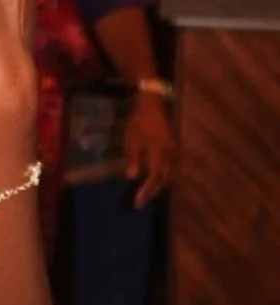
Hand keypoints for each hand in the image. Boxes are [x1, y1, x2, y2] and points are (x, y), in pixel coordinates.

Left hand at [123, 91, 173, 207]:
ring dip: (157, 184)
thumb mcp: (131, 138)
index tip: (138, 202)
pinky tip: (152, 177)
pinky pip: (168, 166)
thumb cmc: (139, 119)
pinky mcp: (171, 146)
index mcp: (159, 153)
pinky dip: (160, 175)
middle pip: (163, 178)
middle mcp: (169, 154)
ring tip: (146, 193)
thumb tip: (132, 177)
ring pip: (167, 173)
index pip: (154, 178)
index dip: (146, 191)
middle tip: (141, 201)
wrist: (151, 102)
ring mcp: (172, 149)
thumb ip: (132, 157)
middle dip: (152, 191)